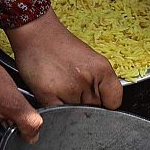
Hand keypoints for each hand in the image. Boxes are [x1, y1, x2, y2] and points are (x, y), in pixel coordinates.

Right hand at [5, 10, 122, 107]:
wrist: (36, 32)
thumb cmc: (60, 45)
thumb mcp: (90, 59)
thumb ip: (98, 83)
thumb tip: (102, 106)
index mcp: (102, 69)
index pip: (114, 102)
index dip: (105, 104)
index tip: (99, 101)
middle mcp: (88, 80)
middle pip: (94, 110)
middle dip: (86, 105)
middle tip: (73, 88)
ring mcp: (69, 89)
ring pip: (75, 115)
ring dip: (70, 109)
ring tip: (61, 88)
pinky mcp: (49, 96)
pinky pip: (57, 116)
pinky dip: (55, 112)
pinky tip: (52, 94)